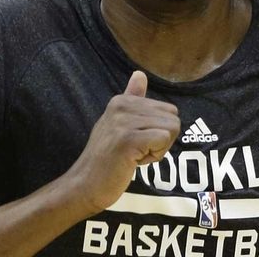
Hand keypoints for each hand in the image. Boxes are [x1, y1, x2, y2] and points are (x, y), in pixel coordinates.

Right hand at [66, 71, 179, 212]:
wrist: (85, 185)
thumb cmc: (106, 158)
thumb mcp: (117, 123)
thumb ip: (132, 98)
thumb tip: (140, 73)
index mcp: (122, 100)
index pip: (168, 110)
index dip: (157, 131)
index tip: (135, 141)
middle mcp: (122, 106)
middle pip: (173, 119)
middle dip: (162, 140)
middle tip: (136, 150)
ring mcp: (124, 122)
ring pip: (171, 130)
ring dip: (158, 149)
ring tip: (133, 155)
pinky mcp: (129, 139)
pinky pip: (164, 140)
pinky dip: (155, 156)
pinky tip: (134, 161)